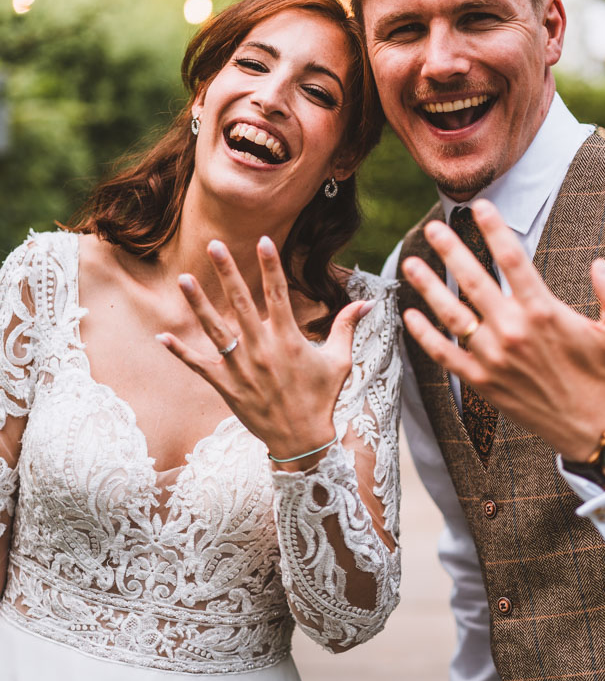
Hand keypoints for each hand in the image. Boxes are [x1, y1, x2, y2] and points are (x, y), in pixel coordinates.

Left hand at [157, 237, 370, 467]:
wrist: (301, 440)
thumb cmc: (322, 398)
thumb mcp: (340, 361)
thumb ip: (346, 327)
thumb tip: (366, 302)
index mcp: (289, 340)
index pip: (278, 293)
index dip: (271, 265)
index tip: (264, 240)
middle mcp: (262, 350)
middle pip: (241, 302)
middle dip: (227, 271)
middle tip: (214, 245)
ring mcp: (241, 368)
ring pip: (215, 329)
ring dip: (198, 303)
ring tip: (183, 279)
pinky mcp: (226, 386)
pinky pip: (199, 366)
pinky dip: (180, 352)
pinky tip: (162, 336)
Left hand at [401, 199, 604, 460]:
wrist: (589, 426)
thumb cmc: (603, 374)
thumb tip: (599, 263)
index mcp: (544, 312)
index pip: (514, 260)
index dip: (495, 230)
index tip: (480, 207)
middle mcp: (514, 331)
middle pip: (474, 281)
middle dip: (451, 250)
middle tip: (435, 227)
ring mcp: (493, 357)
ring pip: (452, 314)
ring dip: (429, 287)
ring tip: (410, 264)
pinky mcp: (481, 381)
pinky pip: (445, 354)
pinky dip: (425, 335)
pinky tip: (410, 315)